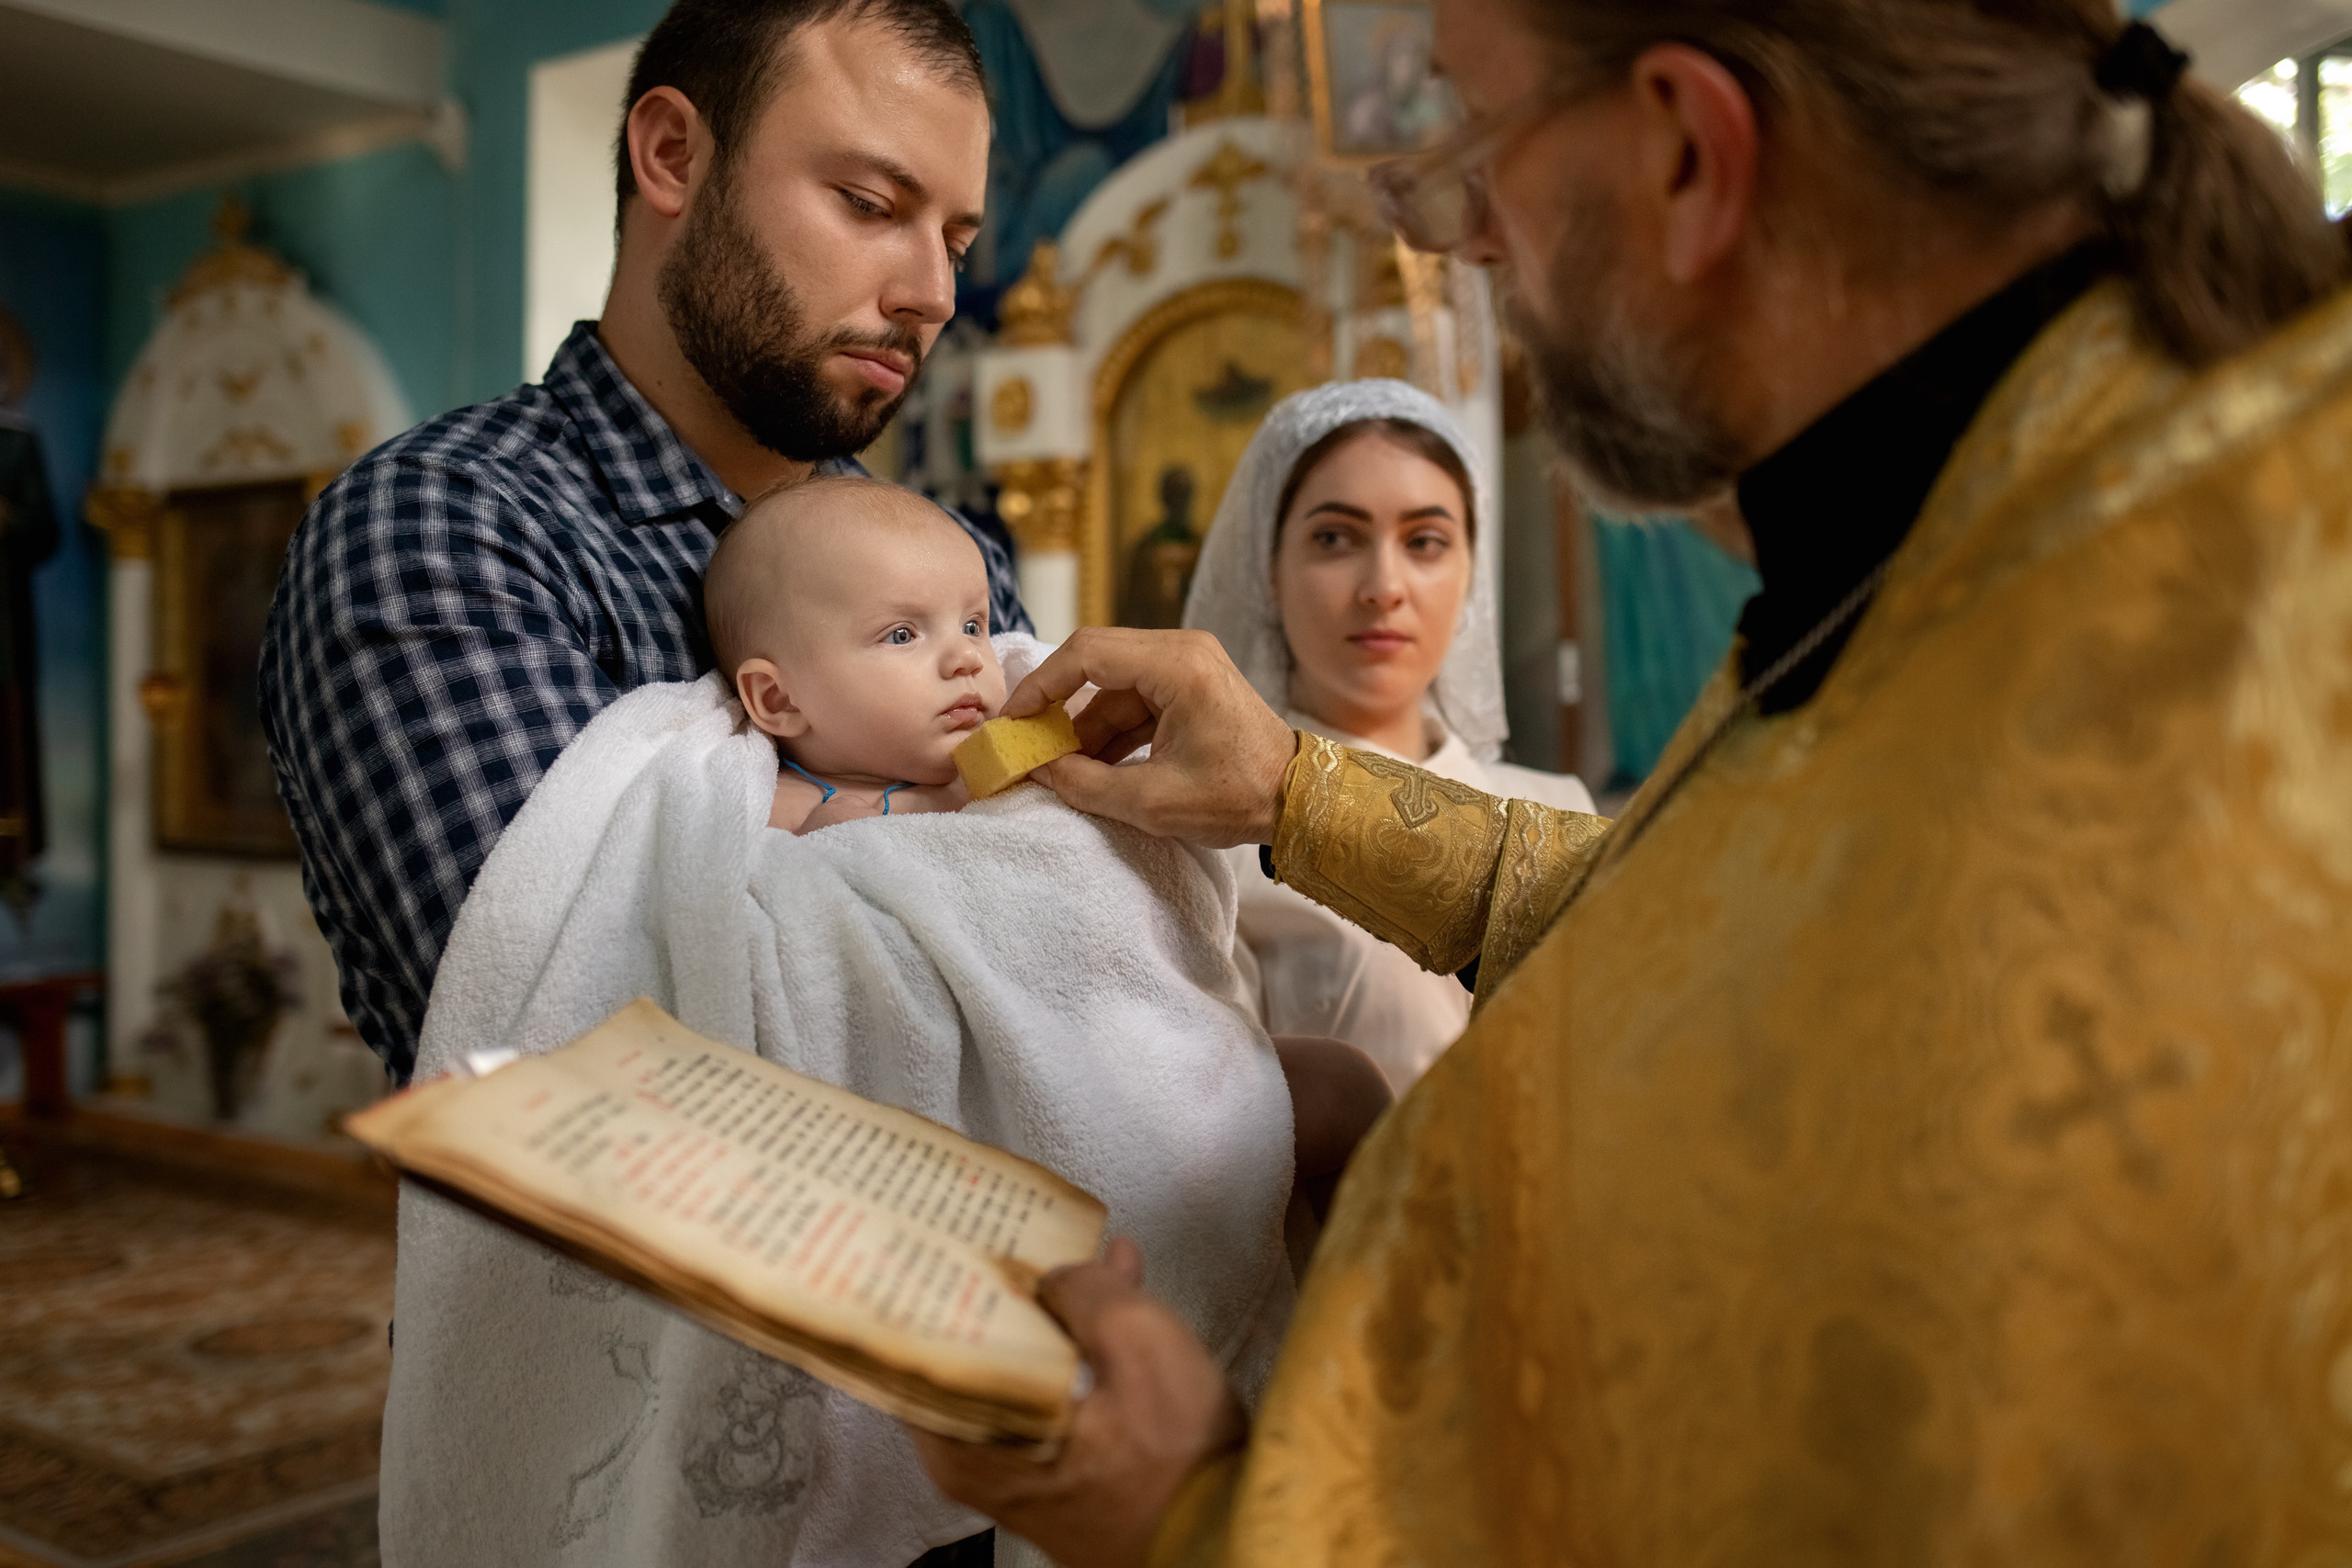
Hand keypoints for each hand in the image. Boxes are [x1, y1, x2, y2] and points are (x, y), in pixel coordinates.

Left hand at [907, 1238, 1244, 1567]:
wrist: (1223, 1542)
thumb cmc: (1179, 1463)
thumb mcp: (1139, 1342)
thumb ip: (1085, 1290)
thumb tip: (1057, 1275)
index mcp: (967, 1442)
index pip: (919, 1348)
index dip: (939, 1284)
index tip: (948, 1238)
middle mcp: (975, 1466)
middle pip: (971, 1354)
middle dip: (1004, 1291)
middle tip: (1013, 1235)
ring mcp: (1014, 1477)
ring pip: (1015, 1372)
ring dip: (1048, 1317)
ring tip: (1084, 1262)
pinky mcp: (1056, 1479)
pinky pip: (1045, 1399)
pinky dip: (1070, 1355)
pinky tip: (1111, 1308)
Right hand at [1000, 628, 1295, 846]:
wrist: (1298, 800)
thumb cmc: (1239, 796)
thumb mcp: (1152, 801)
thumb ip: (1085, 783)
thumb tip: (1037, 771)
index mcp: (1178, 665)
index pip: (1087, 654)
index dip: (1041, 685)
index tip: (1013, 720)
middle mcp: (1182, 650)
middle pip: (1095, 660)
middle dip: (1056, 703)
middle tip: (1026, 740)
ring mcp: (1187, 665)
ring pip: (1112, 684)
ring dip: (1083, 724)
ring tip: (1057, 765)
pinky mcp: (1189, 686)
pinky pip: (1133, 698)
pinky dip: (1109, 729)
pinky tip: (1090, 764)